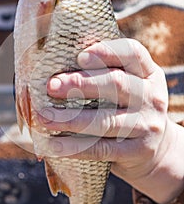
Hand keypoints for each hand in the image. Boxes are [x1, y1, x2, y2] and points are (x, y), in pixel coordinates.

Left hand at [39, 38, 183, 203]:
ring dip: (70, 119)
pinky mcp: (139, 150)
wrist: (159, 151)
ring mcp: (147, 124)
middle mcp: (151, 96)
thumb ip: (105, 75)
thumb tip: (57, 71)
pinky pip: (102, 149)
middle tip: (51, 86)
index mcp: (148, 73)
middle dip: (79, 84)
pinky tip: (53, 145)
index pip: (132, 53)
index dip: (106, 52)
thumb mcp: (130, 87)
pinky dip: (75, 147)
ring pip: (105, 120)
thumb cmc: (129, 109)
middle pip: (116, 84)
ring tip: (44, 117)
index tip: (79, 57)